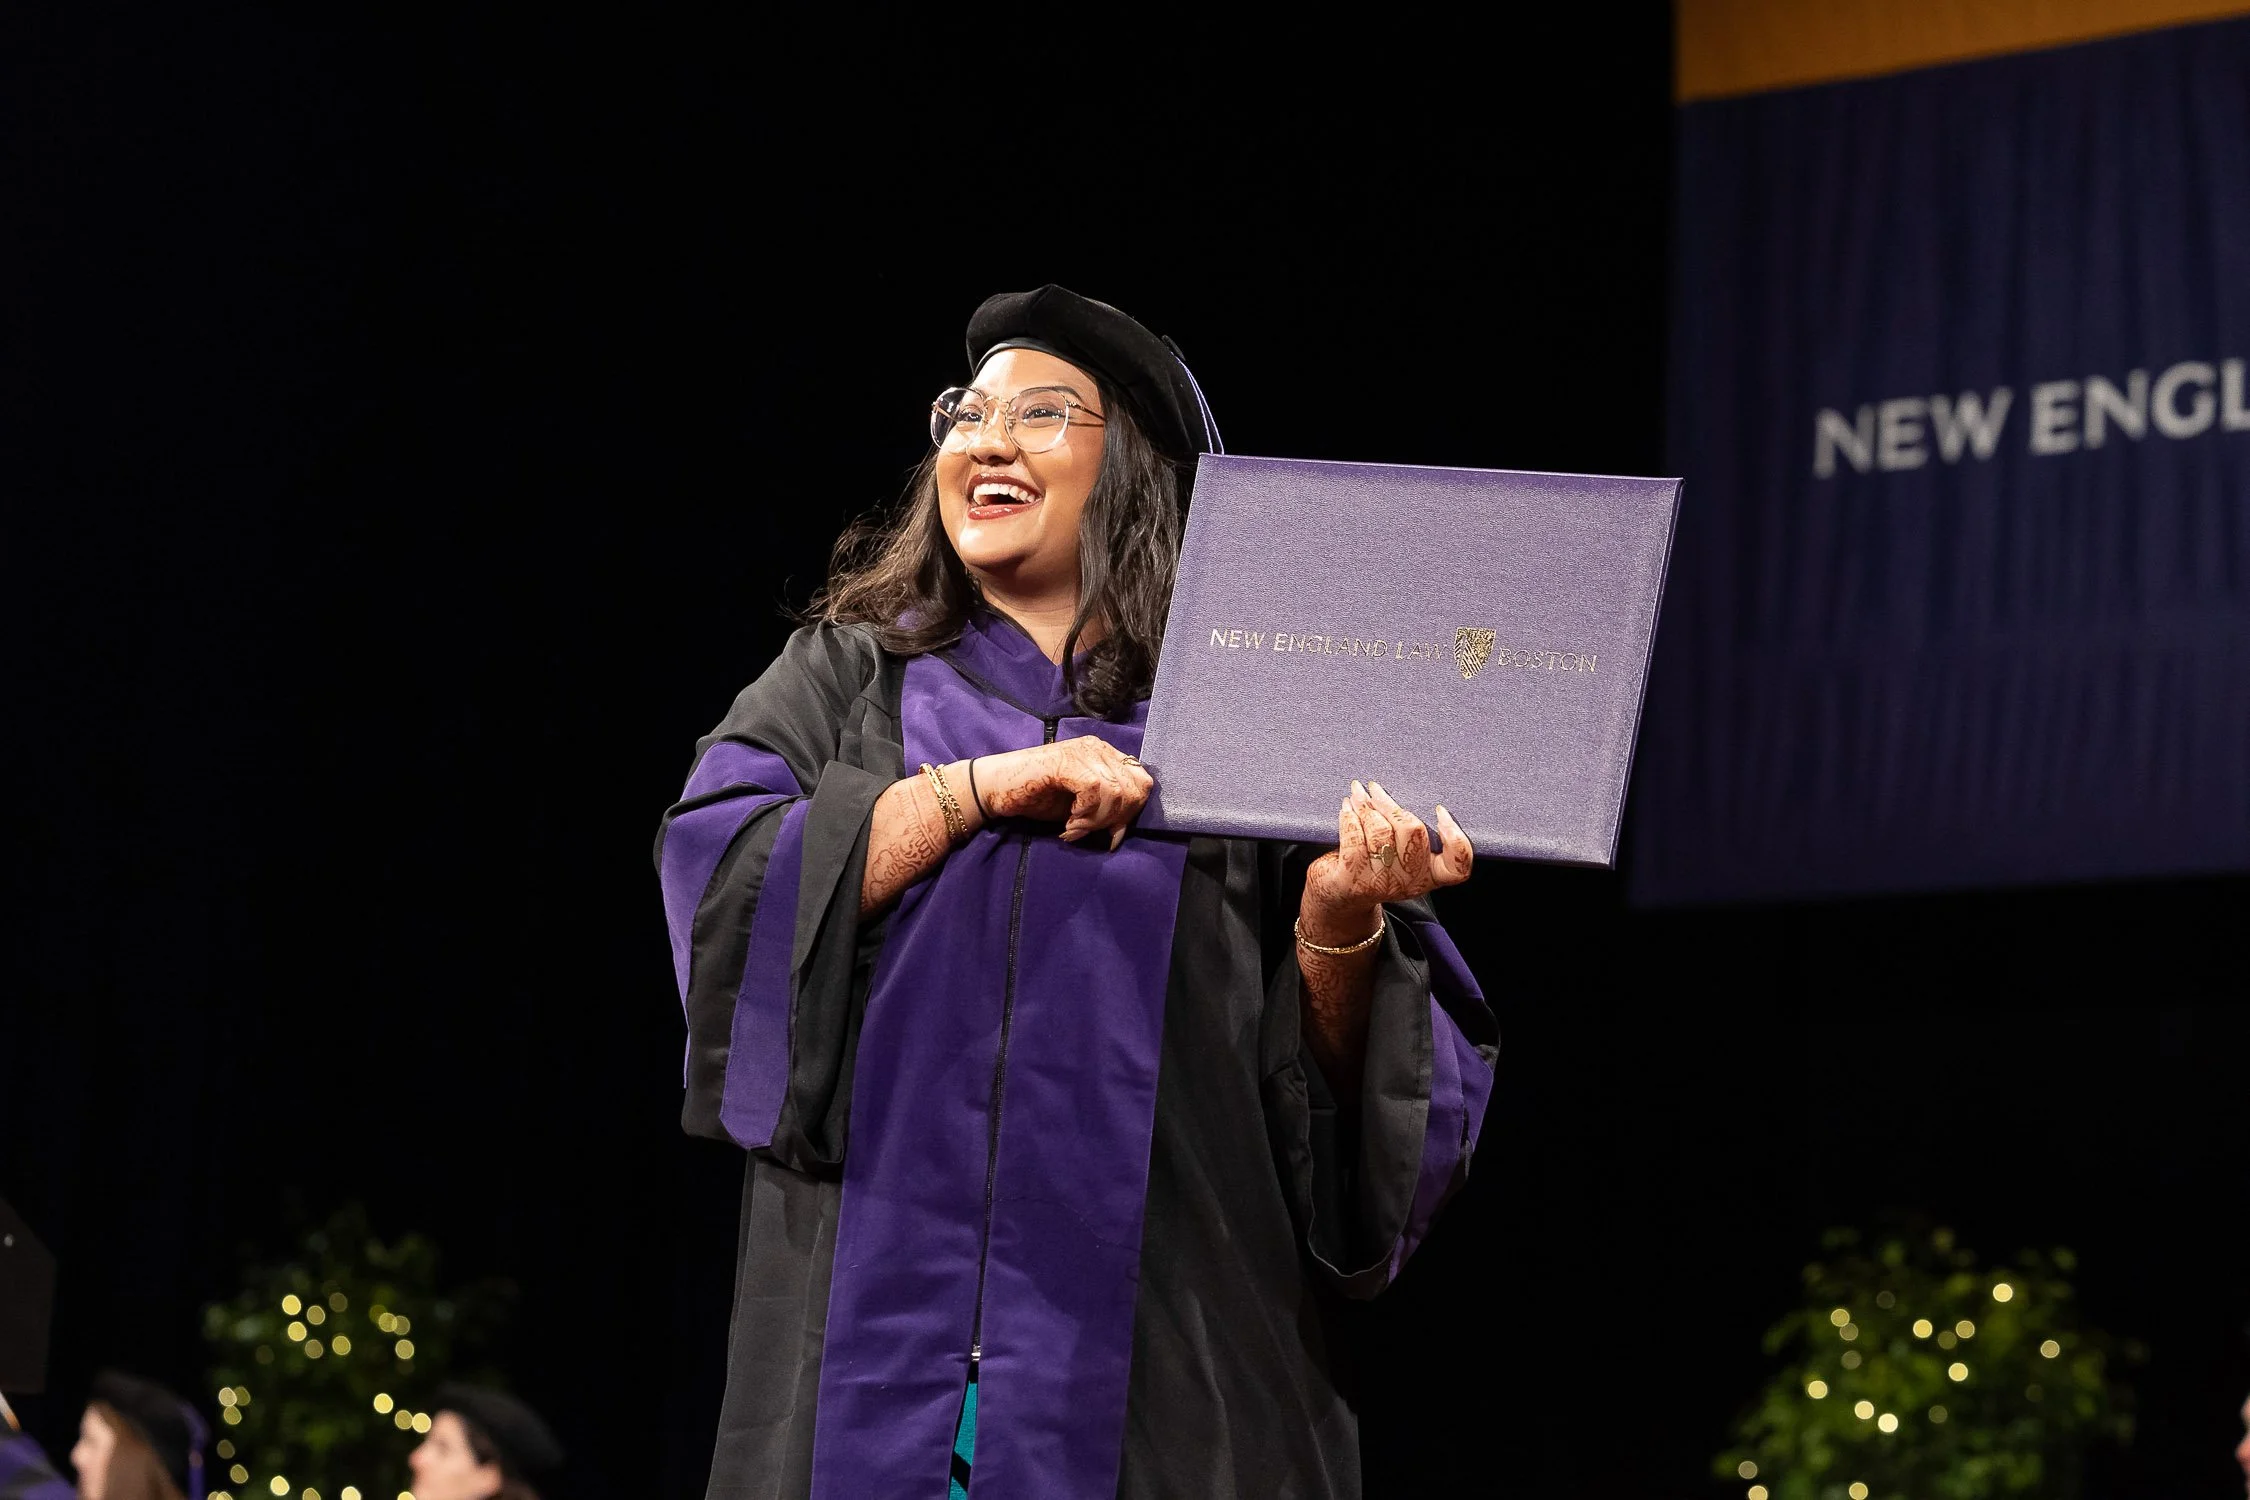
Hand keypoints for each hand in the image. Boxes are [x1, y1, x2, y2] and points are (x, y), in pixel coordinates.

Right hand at [973, 735, 1154, 849]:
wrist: (996, 788)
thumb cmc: (1035, 796)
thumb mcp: (1080, 809)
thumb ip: (1105, 813)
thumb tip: (1121, 833)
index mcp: (1105, 754)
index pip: (1142, 781)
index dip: (1131, 811)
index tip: (1109, 831)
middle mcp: (1097, 747)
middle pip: (1135, 787)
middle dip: (1116, 818)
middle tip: (1087, 830)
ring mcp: (1083, 751)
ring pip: (1117, 791)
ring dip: (1096, 820)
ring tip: (1073, 828)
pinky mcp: (1067, 761)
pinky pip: (1095, 789)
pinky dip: (1085, 815)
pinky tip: (1068, 823)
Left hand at [1300, 780, 1473, 942]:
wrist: (1341, 897)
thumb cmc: (1376, 864)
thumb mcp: (1403, 856)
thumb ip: (1413, 834)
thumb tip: (1409, 788)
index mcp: (1430, 875)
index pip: (1459, 868)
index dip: (1455, 838)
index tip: (1439, 810)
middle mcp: (1410, 882)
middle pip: (1414, 833)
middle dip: (1391, 805)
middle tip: (1375, 789)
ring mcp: (1382, 883)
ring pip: (1380, 833)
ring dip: (1366, 807)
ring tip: (1357, 794)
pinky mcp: (1354, 881)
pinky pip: (1355, 839)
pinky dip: (1349, 819)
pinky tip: (1346, 809)